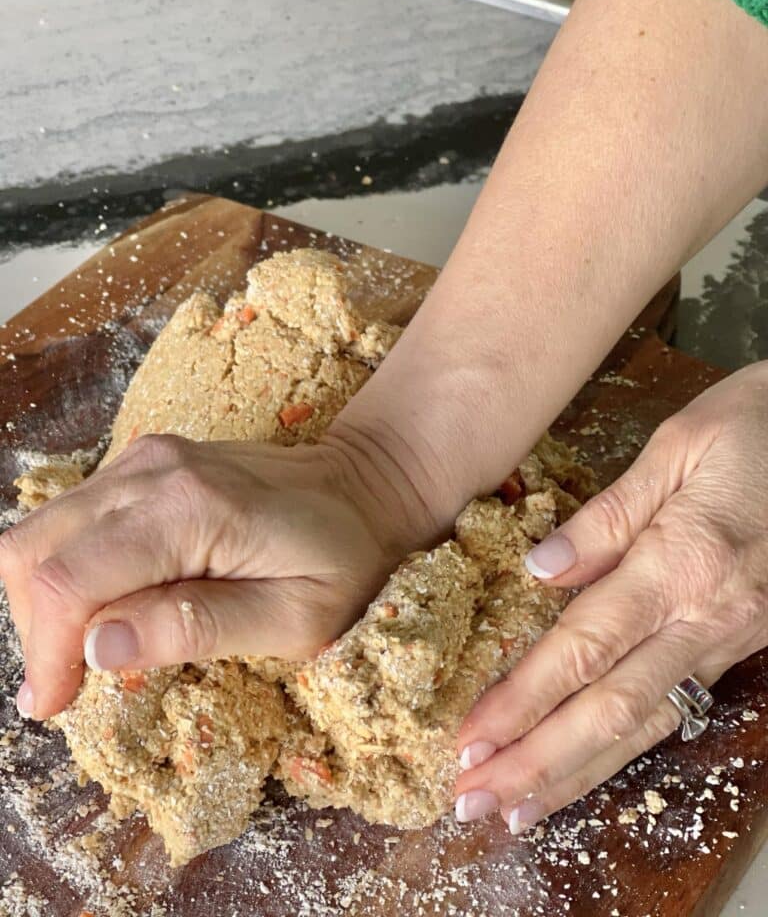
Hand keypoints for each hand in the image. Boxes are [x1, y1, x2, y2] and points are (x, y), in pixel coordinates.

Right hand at [0, 432, 431, 719]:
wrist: (366, 487)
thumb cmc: (345, 560)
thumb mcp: (295, 617)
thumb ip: (197, 628)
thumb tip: (99, 647)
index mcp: (189, 509)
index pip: (69, 580)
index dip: (44, 653)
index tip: (54, 705)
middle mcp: (152, 471)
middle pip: (34, 549)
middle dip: (37, 628)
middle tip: (70, 684)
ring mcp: (144, 459)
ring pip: (42, 530)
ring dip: (48, 600)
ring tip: (92, 648)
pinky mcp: (143, 463)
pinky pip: (73, 517)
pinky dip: (70, 569)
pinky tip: (114, 603)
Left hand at [454, 362, 767, 832]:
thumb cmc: (759, 427)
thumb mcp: (679, 446)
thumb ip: (609, 515)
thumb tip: (538, 567)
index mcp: (683, 564)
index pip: (584, 648)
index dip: (523, 701)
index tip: (469, 740)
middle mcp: (709, 619)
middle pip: (612, 708)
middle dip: (538, 762)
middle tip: (473, 802)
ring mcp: (732, 639)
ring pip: (648, 724)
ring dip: (578, 771)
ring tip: (518, 810)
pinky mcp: (744, 643)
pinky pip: (678, 707)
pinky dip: (627, 747)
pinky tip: (588, 767)